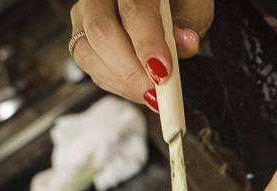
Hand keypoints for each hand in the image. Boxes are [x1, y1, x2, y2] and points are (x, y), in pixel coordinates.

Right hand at [69, 0, 212, 109]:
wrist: (160, 5)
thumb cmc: (177, 2)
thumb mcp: (193, 6)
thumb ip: (188, 22)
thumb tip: (186, 42)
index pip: (134, 12)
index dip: (147, 45)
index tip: (162, 74)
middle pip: (101, 32)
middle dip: (131, 72)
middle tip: (156, 94)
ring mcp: (85, 17)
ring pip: (88, 54)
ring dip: (123, 83)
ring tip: (152, 96)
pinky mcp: (83, 41)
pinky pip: (92, 69)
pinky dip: (118, 85)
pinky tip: (139, 89)